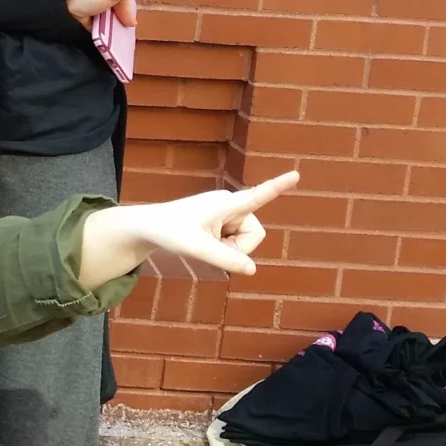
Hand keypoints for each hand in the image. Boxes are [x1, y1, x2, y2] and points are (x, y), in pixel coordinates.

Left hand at [122, 172, 294, 276]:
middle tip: (210, 246)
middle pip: (254, 235)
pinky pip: (235, 241)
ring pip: (245, 241)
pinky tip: (204, 241)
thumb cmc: (170, 232)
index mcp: (226, 204)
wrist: (149, 227)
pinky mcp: (222, 220)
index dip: (277, 187)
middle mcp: (230, 204)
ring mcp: (226, 212)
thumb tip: (252, 270)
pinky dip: (223, 247)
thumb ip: (225, 259)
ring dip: (229, 248)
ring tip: (204, 242)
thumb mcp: (197, 248)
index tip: (296, 174)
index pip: (257, 196)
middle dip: (238, 247)